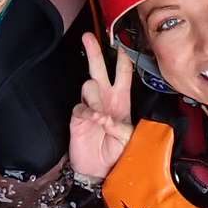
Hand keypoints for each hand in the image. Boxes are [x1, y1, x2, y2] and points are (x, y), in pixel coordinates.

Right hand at [68, 31, 134, 182]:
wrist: (100, 170)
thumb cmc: (118, 153)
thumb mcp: (129, 140)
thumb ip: (121, 127)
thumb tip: (106, 117)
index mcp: (122, 99)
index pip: (122, 72)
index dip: (122, 57)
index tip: (120, 43)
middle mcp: (105, 98)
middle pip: (99, 68)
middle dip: (94, 52)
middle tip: (88, 37)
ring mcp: (90, 106)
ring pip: (89, 85)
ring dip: (96, 98)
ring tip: (101, 116)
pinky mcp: (78, 117)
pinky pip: (81, 106)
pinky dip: (88, 112)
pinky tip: (94, 120)